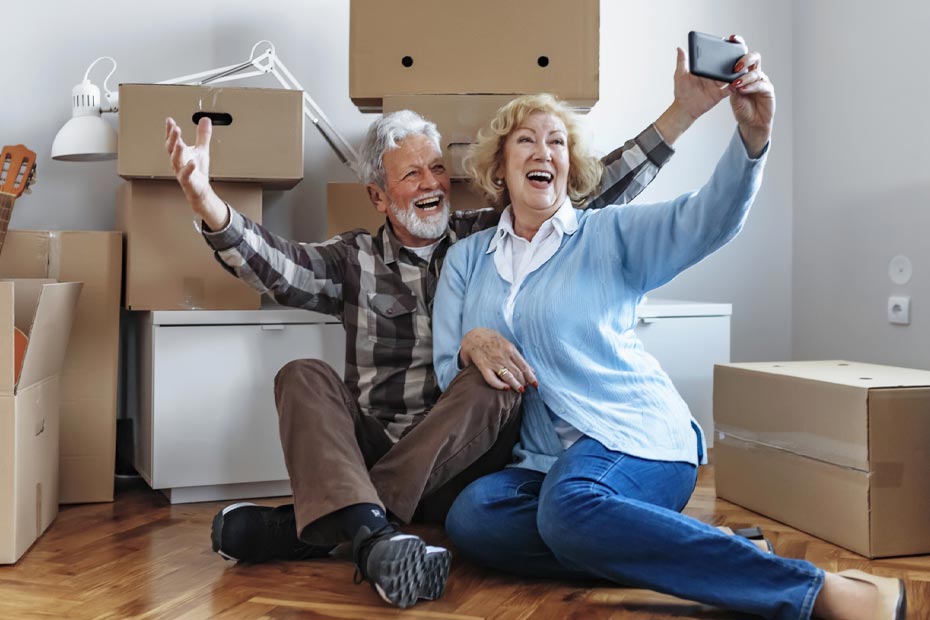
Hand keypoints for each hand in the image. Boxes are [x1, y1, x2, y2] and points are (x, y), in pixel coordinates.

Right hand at [164, 117, 227, 228]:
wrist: (200, 190)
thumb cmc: (198, 170)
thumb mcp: (201, 149)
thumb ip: (202, 135)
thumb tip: (205, 120)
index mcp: (180, 153)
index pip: (172, 140)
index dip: (170, 130)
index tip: (170, 120)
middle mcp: (178, 161)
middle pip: (171, 148)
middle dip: (172, 138)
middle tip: (174, 128)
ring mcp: (181, 171)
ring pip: (176, 160)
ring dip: (177, 151)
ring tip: (180, 143)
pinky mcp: (188, 181)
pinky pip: (186, 174)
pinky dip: (188, 168)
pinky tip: (192, 162)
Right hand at [460, 328, 537, 391]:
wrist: (473, 335)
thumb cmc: (492, 339)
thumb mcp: (507, 344)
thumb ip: (518, 357)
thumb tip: (531, 370)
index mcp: (510, 349)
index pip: (524, 366)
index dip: (531, 377)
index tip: (536, 384)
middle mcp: (503, 356)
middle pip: (518, 373)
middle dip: (524, 382)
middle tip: (526, 388)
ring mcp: (493, 362)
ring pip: (508, 377)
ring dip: (516, 385)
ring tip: (520, 390)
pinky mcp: (483, 367)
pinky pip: (492, 379)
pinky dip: (500, 385)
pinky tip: (506, 388)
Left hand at [654, 46, 728, 144]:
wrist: (684, 108)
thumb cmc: (681, 92)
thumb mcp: (680, 75)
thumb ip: (682, 62)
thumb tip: (680, 48)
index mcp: (704, 69)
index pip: (714, 59)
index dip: (721, 52)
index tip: (728, 45)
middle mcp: (712, 76)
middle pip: (724, 67)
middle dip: (731, 62)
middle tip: (736, 57)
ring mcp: (716, 85)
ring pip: (728, 77)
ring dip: (734, 73)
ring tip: (738, 68)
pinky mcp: (719, 94)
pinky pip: (729, 89)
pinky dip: (734, 86)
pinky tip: (736, 83)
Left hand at [726, 39, 775, 156]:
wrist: (750, 123)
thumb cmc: (740, 107)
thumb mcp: (725, 94)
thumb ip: (719, 81)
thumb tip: (705, 66)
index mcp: (742, 71)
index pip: (741, 54)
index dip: (738, 44)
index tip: (731, 39)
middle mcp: (753, 73)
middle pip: (753, 57)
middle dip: (744, 58)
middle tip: (735, 67)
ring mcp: (762, 80)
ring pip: (756, 71)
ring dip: (745, 76)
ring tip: (735, 83)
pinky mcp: (768, 90)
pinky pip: (761, 85)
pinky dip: (751, 86)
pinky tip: (742, 89)